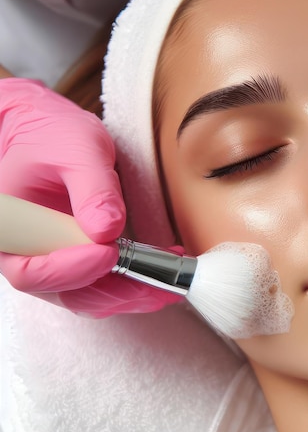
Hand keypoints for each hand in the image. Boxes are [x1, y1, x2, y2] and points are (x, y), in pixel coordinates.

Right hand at [0, 78, 181, 314]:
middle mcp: (29, 255)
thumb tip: (107, 230)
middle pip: (67, 293)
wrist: (49, 135)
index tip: (109, 252)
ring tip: (168, 280)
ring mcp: (56, 262)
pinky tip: (162, 271)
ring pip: (91, 296)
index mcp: (13, 230)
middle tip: (158, 281)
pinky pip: (105, 284)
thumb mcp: (75, 150)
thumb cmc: (51, 137)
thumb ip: (92, 188)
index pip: (31, 271)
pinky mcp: (80, 261)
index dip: (71, 270)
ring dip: (132, 293)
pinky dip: (135, 283)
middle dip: (116, 291)